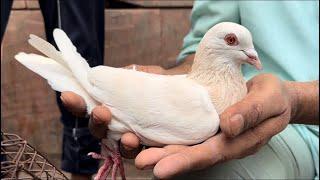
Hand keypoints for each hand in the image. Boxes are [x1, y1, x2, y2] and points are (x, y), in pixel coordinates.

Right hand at [60, 64, 165, 157]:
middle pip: (101, 131)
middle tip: (101, 112)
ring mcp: (138, 139)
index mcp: (115, 107)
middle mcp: (122, 126)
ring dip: (123, 144)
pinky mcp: (157, 152)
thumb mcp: (148, 75)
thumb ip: (129, 74)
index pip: (91, 107)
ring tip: (130, 138)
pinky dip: (148, 158)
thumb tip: (110, 75)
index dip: (78, 103)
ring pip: (122, 148)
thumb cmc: (166, 85)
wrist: (194, 96)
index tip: (68, 95)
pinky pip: (150, 157)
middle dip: (97, 122)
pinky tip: (148, 153)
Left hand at [134, 73, 295, 178]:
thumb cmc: (274, 96)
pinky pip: (187, 133)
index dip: (185, 161)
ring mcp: (214, 135)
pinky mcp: (207, 125)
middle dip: (165, 159)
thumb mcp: (269, 99)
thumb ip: (251, 112)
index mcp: (240, 142)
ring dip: (161, 149)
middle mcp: (223, 143)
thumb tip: (228, 125)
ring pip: (186, 145)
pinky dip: (168, 135)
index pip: (210, 154)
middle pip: (192, 154)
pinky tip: (150, 133)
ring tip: (136, 149)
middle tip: (140, 161)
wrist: (273, 94)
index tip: (160, 169)